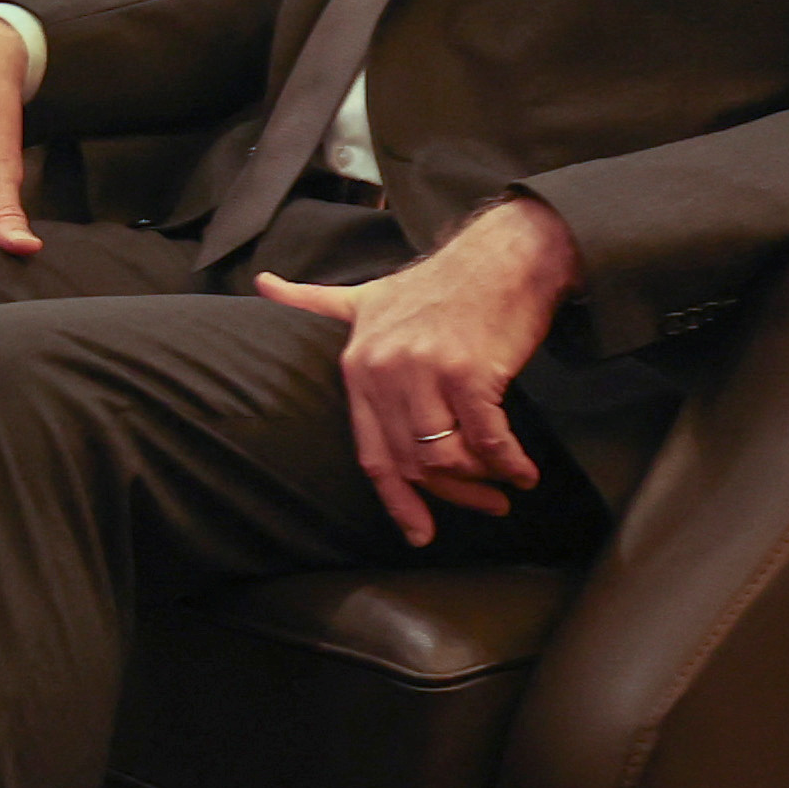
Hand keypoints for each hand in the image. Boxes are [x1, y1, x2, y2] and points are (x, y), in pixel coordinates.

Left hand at [254, 195, 582, 544]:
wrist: (503, 254)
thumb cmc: (440, 282)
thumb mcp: (366, 294)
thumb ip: (318, 303)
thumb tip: (263, 282)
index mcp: (357, 365)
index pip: (370, 452)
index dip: (397, 500)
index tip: (419, 533)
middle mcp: (383, 371)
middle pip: (413, 463)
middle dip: (453, 496)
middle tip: (488, 507)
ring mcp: (425, 371)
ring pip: (445, 458)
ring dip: (481, 481)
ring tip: (505, 484)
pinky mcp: (470, 371)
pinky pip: (487, 440)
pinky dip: (510, 464)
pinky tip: (525, 473)